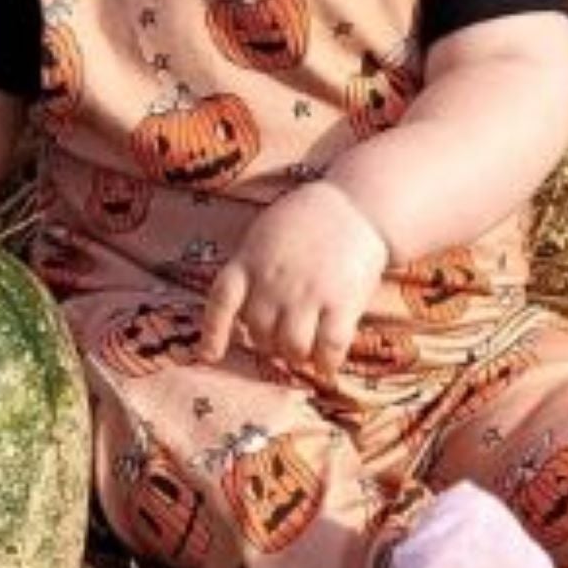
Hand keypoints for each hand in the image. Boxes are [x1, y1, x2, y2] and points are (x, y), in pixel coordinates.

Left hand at [199, 180, 389, 375]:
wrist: (357, 205)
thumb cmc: (308, 220)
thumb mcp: (264, 235)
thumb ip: (250, 267)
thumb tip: (241, 310)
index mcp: (250, 260)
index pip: (221, 303)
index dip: (214, 333)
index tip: (209, 356)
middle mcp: (273, 280)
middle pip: (260, 333)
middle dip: (270, 342)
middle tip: (283, 337)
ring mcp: (307, 292)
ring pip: (292, 347)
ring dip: (297, 355)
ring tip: (305, 349)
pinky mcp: (342, 302)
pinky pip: (329, 348)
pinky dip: (326, 363)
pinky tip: (327, 363)